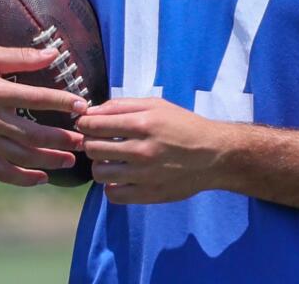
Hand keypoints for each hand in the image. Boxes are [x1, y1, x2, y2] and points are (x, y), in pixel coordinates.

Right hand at [0, 45, 87, 185]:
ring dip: (48, 160)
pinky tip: (42, 177)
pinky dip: (22, 178)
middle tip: (84, 140)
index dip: (61, 101)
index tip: (83, 105)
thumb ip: (20, 56)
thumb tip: (53, 53)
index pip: (34, 97)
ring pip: (19, 156)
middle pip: (31, 134)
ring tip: (70, 160)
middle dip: (61, 139)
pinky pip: (0, 172)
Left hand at [76, 98, 230, 203]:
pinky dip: (111, 186)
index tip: (88, 125)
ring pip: (100, 173)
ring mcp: (145, 175)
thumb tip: (90, 111)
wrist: (214, 155)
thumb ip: (122, 105)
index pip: (95, 124)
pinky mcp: (149, 194)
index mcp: (143, 123)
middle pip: (93, 148)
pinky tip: (121, 177)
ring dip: (100, 165)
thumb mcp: (157, 105)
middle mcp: (142, 150)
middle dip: (91, 143)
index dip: (84, 123)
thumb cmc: (183, 125)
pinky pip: (113, 195)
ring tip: (111, 160)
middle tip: (100, 142)